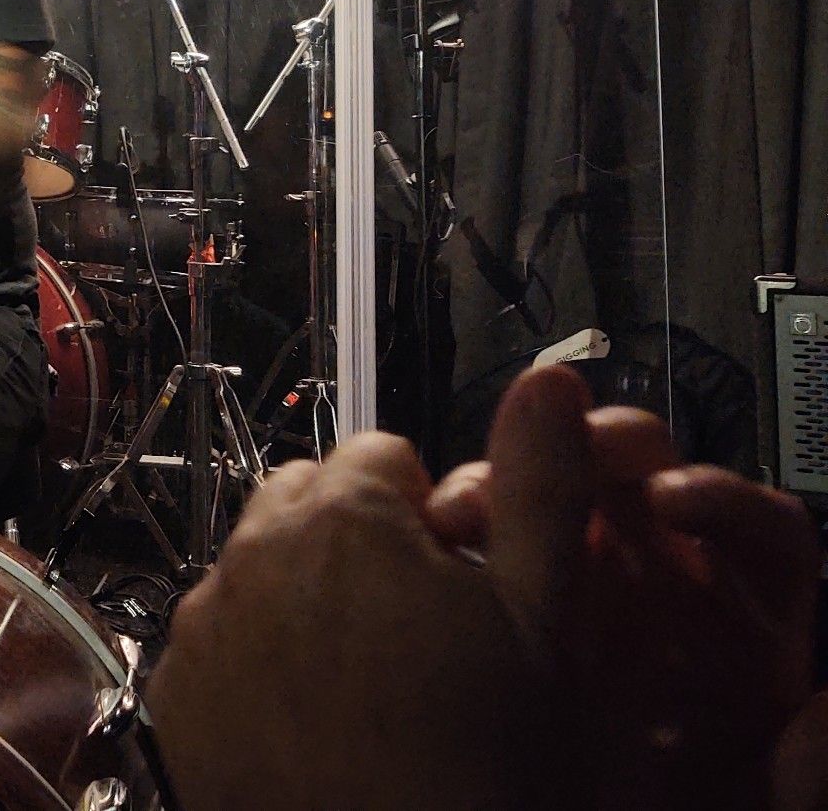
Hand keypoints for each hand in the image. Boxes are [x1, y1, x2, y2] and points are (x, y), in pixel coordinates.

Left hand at [150, 376, 594, 810]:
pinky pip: (219, 636)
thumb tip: (551, 384)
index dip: (431, 515)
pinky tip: (314, 718)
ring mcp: (207, 621)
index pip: (385, 454)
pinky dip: (256, 656)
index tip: (456, 577)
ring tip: (369, 679)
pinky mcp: (176, 686)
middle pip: (312, 498)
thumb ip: (541, 487)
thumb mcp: (542, 623)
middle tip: (417, 628)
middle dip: (360, 539)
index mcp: (345, 516)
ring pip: (262, 563)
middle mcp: (257, 550)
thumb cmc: (472, 770)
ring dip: (305, 593)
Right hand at [427, 383, 818, 809]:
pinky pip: (485, 533)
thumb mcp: (738, 805)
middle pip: (651, 478)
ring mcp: (576, 583)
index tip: (672, 495)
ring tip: (476, 507)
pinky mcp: (503, 594)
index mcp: (744, 629)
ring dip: (513, 479)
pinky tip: (435, 538)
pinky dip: (459, 521)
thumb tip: (825, 715)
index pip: (757, 528)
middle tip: (567, 454)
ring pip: (554, 490)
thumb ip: (798, 775)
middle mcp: (661, 587)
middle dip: (606, 448)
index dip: (719, 497)